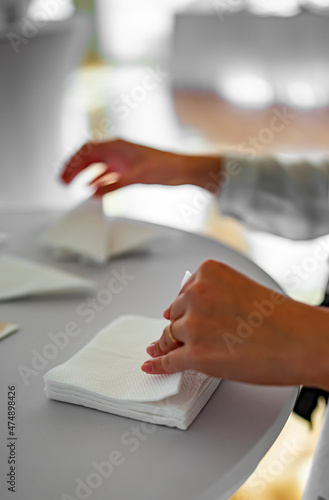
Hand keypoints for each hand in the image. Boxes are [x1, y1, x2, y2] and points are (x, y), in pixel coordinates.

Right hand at [60, 138, 220, 195]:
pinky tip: (93, 188)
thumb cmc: (164, 167)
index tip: (63, 177)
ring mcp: (122, 159)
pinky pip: (107, 173)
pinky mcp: (129, 169)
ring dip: (83, 174)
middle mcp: (117, 150)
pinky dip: (97, 179)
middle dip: (73, 168)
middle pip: (88, 157)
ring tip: (72, 185)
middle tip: (62, 182)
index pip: (86, 151)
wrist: (183, 169)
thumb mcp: (137, 177)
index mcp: (116, 146)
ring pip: (96, 164)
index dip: (71, 163)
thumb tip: (93, 193)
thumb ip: (114, 185)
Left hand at [141, 259, 328, 389]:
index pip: (184, 292)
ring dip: (173, 344)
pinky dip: (158, 364)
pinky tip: (152, 364)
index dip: (188, 308)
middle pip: (175, 314)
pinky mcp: (195, 355)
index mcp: (208, 273)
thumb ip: (213, 294)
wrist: (301, 341)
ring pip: (170, 336)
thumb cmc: (281, 317)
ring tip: (175, 350)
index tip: (188, 314)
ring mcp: (193, 325)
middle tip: (195, 336)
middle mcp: (196, 295)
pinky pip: (168, 360)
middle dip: (183, 325)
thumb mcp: (242, 288)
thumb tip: (185, 311)